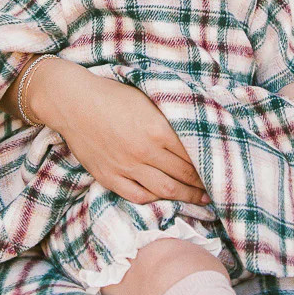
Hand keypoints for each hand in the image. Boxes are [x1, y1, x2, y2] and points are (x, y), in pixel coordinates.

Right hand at [36, 62, 209, 205]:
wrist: (73, 102)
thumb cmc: (113, 95)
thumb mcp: (148, 99)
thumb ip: (171, 116)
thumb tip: (197, 127)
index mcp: (158, 128)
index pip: (193, 153)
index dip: (209, 164)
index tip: (221, 168)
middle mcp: (144, 151)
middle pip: (183, 174)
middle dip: (203, 183)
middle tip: (217, 188)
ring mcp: (126, 166)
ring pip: (164, 189)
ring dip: (186, 196)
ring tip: (200, 199)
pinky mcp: (109, 177)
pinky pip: (137, 195)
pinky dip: (155, 199)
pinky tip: (166, 198)